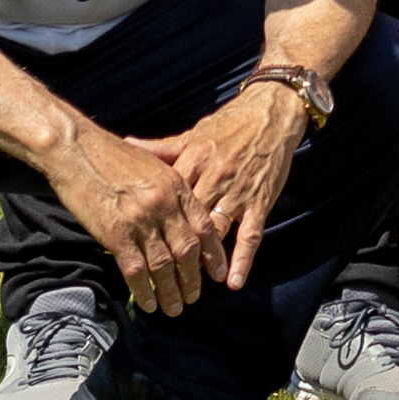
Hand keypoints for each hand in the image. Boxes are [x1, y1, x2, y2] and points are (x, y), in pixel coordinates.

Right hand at [44, 127, 217, 314]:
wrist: (77, 149)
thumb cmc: (112, 155)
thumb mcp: (153, 164)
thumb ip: (170, 188)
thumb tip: (179, 215)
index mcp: (177, 186)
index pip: (204, 227)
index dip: (213, 254)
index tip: (217, 274)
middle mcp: (164, 204)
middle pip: (188, 251)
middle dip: (193, 279)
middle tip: (194, 297)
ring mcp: (141, 220)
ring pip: (164, 266)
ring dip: (171, 291)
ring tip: (174, 308)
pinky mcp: (116, 233)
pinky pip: (136, 269)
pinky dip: (145, 290)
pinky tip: (149, 303)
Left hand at [156, 80, 314, 291]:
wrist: (271, 113)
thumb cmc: (229, 123)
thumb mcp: (193, 133)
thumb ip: (162, 147)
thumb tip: (127, 142)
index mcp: (193, 159)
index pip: (166, 198)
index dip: (151, 223)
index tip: (137, 245)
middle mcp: (213, 177)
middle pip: (187, 221)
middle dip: (174, 250)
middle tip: (161, 278)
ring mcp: (238, 191)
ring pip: (216, 231)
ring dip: (204, 261)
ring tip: (191, 286)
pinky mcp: (260, 201)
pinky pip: (250, 235)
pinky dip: (242, 260)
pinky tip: (233, 282)